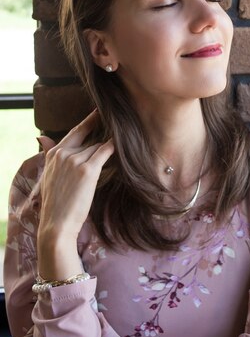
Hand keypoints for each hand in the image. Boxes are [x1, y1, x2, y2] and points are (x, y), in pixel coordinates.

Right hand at [37, 110, 113, 279]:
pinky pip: (104, 152)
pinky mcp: (87, 170)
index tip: (98, 112)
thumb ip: (49, 153)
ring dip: (107, 149)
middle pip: (88, 137)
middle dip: (100, 130)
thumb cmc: (56, 202)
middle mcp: (63, 154)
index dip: (88, 121)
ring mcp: (74, 161)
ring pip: (97, 148)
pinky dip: (113, 147)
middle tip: (114, 119)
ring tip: (120, 144)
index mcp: (54, 154)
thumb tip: (41, 136)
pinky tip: (121, 144)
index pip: (75, 132)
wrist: (56, 224)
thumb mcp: (48, 175)